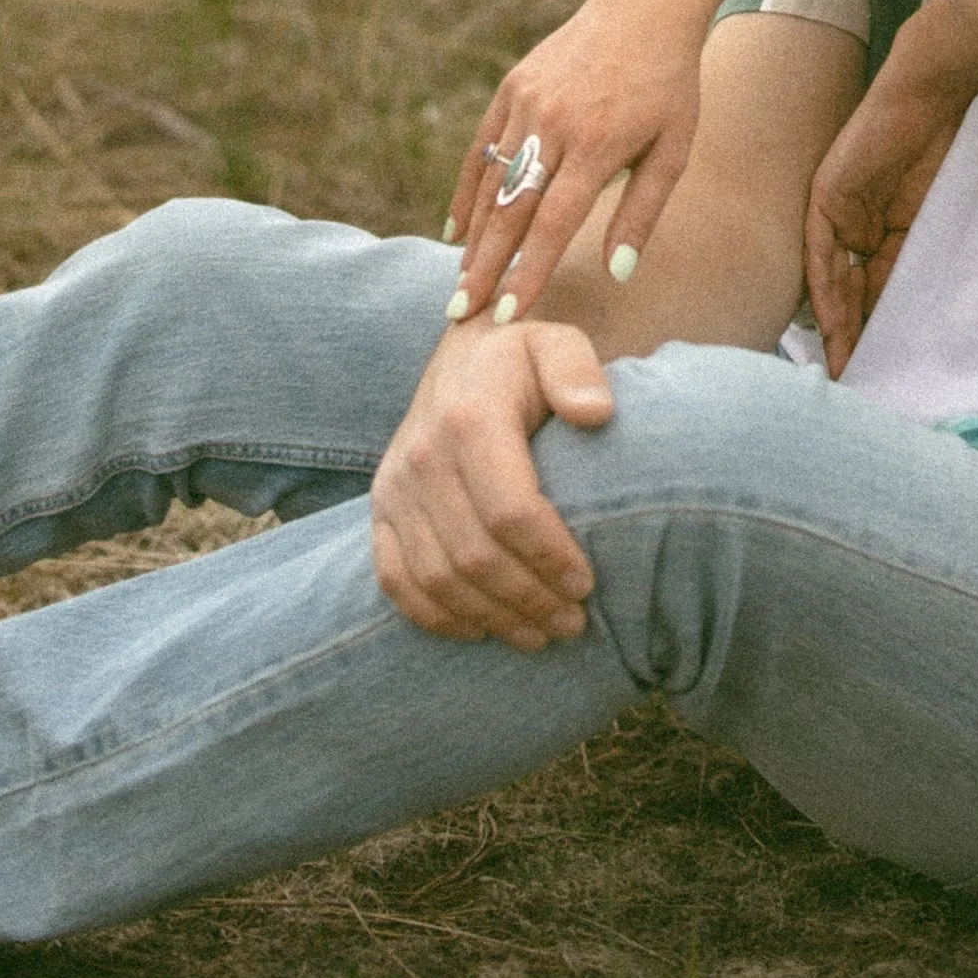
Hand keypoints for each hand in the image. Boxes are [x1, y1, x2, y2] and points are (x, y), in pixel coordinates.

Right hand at [371, 315, 615, 644]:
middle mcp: (421, 455)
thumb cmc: (521, 361)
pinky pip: (396, 581)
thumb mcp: (557, 343)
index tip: (587, 583)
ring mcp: (394, 487)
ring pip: (437, 578)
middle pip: (474, 555)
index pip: (509, 510)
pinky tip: (481, 631)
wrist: (462, 357)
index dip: (548, 557)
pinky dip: (436, 617)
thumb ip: (577, 370)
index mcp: (468, 416)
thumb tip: (595, 413)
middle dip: (528, 599)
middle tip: (574, 622)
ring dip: (491, 618)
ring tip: (542, 634)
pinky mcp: (381, 511)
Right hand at [446, 0, 753, 323]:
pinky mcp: (512, 86)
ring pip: (492, 182)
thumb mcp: (673, 149)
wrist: (645, 5)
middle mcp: (555, 123)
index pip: (554, 225)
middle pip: (511, 210)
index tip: (506, 318)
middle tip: (460, 316)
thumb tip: (616, 273)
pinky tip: (458, 230)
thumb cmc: (669, 86)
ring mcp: (528, 101)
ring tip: (461, 284)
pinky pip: (483, 147)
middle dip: (485, 268)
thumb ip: (641, 213)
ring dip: (474, 237)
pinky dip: (469, 189)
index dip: (527, 274)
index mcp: (599, 144)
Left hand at [804, 0, 977, 374]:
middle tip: (858, 388)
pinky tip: (831, 325)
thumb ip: (920, 258)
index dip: (875, 335)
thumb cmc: (949, 144)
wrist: (936, 89)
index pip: (873, 294)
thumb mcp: (936, 219)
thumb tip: (928, 312)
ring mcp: (838, 210)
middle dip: (852, 341)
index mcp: (881, 230)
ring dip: (835, 327)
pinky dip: (826, 290)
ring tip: (844, 371)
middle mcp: (855, 224)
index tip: (879, 378)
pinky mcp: (828, 195)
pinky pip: (823, 253)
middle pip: (849, 295)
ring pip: (831, 282)